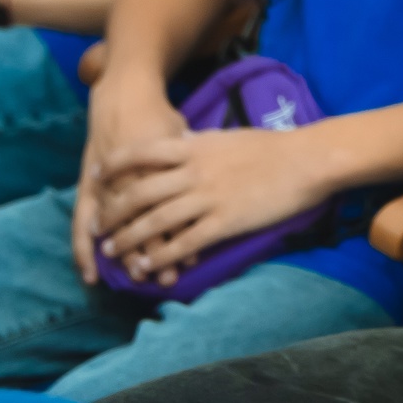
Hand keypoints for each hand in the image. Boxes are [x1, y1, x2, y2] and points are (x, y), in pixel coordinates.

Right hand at [71, 76, 189, 283]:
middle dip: (156, 252)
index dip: (180, 236)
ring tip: (137, 278)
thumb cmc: (158, 119)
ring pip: (117, 227)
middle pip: (145, 221)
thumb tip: (223, 180)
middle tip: (169, 279)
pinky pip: (82, 222)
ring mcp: (106, 182)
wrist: (121, 96)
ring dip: (126, 254)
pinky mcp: (89, 185)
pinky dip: (84, 249)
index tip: (193, 261)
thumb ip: (197, 163)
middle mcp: (131, 176)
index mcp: (159, 166)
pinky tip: (91, 275)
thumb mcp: (182, 138)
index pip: (171, 208)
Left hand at [89, 125, 333, 283]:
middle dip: (113, 212)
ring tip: (112, 251)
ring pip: (155, 221)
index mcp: (193, 147)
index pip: (139, 153)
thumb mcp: (226, 137)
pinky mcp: (225, 222)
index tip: (97, 176)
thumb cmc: (271, 147)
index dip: (114, 165)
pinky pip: (184, 242)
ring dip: (128, 239)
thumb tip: (180, 142)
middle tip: (98, 226)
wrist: (306, 161)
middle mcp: (193, 172)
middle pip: (138, 192)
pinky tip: (148, 265)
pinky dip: (161, 255)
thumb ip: (199, 143)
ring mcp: (208, 198)